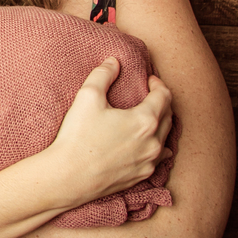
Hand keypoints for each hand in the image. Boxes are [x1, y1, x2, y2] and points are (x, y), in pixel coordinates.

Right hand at [49, 58, 173, 204]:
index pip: (164, 96)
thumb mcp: (87, 97)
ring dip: (161, 124)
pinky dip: (157, 146)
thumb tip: (113, 62)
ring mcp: (149, 162)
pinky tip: (149, 144)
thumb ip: (102, 74)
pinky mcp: (141, 176)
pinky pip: (159, 158)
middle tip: (151, 95)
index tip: (149, 80)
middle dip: (162, 102)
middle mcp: (154, 142)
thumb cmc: (78, 136)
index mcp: (145, 120)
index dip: (158, 84)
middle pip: (169, 116)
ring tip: (150, 117)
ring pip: (165, 138)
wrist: (68, 176)